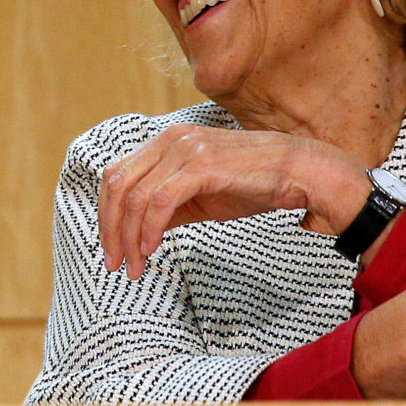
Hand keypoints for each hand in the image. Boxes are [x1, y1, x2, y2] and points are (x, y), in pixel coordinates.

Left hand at [98, 125, 370, 278]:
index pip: (116, 176)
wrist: (299, 172)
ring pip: (135, 196)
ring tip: (135, 265)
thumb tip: (138, 231)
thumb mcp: (200, 196)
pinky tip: (151, 248)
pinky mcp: (201, 165)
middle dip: (110, 229)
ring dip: (129, 236)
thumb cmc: (252, 182)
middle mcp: (168, 140)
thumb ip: (168, 207)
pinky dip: (149, 227)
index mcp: (164, 143)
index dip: (106, 214)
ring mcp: (184, 149)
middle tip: (115, 264)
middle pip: (117, 185)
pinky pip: (161, 200)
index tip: (112, 249)